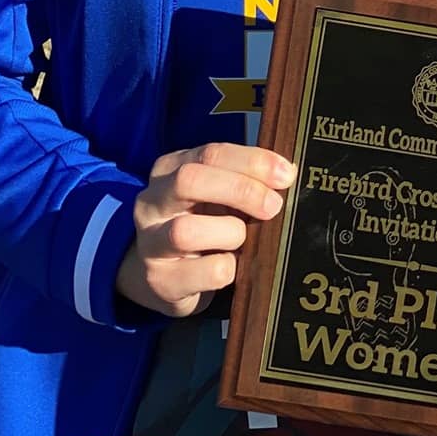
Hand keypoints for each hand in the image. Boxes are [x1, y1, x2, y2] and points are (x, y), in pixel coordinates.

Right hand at [114, 142, 294, 317]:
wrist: (162, 277)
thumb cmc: (200, 225)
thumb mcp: (215, 196)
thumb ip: (243, 180)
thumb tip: (286, 174)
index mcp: (169, 170)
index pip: (210, 154)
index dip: (252, 161)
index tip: (285, 174)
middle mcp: (151, 203)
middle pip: (189, 180)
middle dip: (240, 190)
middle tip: (273, 206)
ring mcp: (150, 243)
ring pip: (186, 230)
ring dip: (230, 233)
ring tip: (242, 241)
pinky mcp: (161, 281)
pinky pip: (205, 271)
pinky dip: (228, 268)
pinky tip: (231, 266)